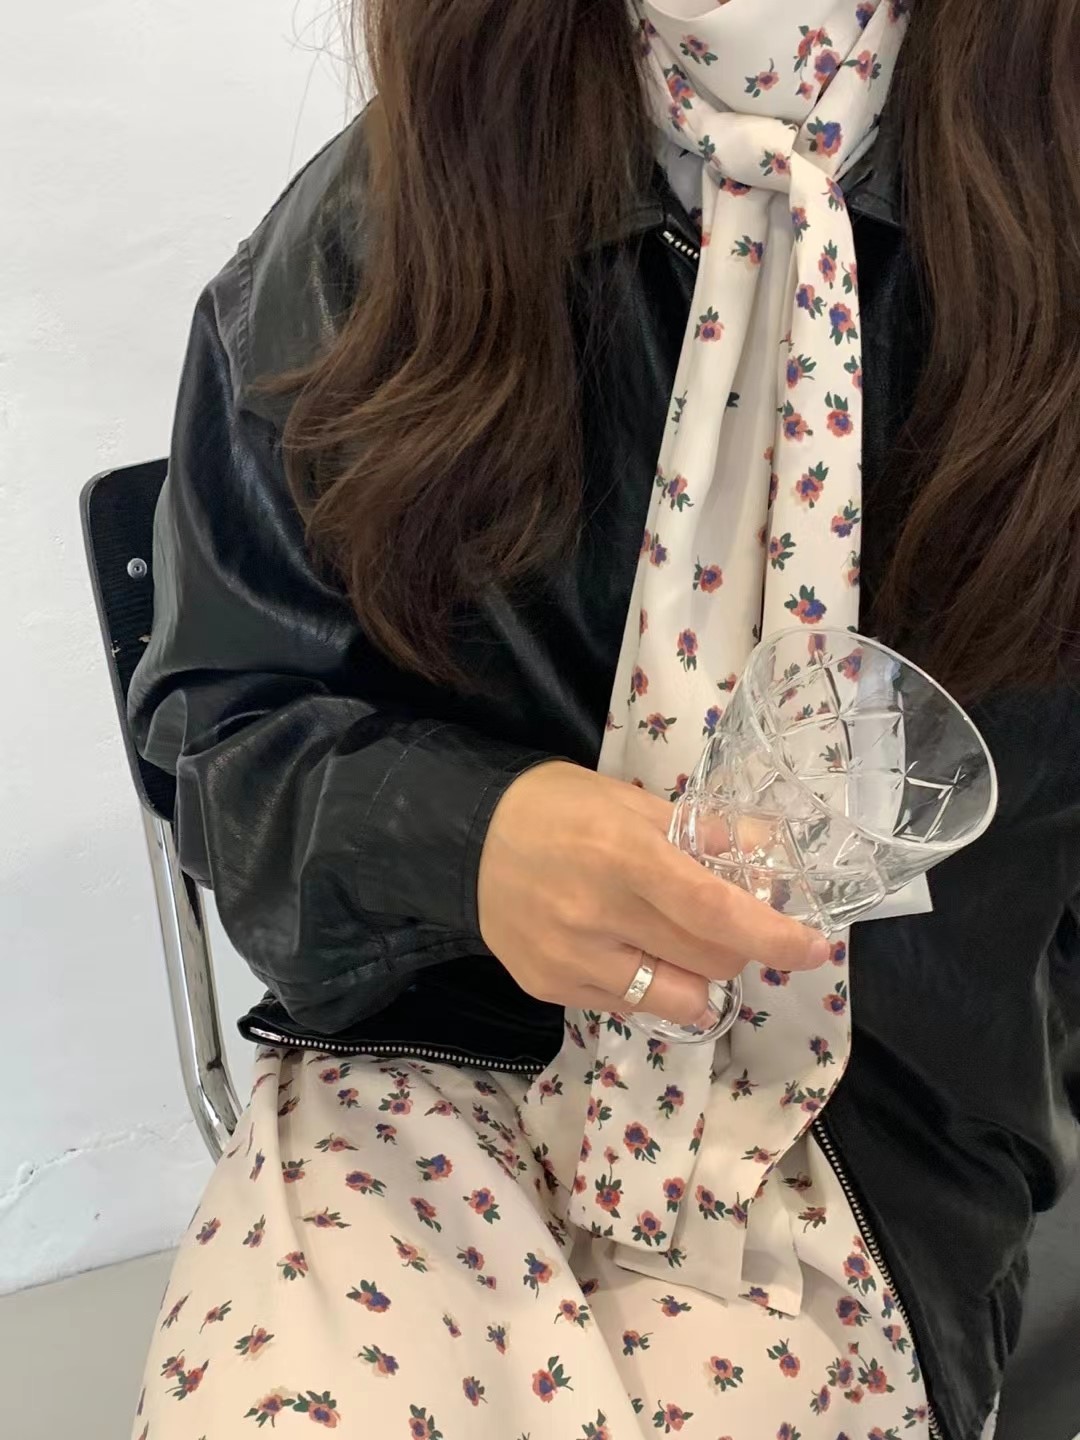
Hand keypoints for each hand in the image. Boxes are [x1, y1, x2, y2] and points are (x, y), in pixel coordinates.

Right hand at [478, 761, 829, 1026]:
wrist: (464, 837)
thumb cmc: (556, 807)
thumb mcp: (629, 802)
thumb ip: (699, 831)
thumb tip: (768, 849)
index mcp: (623, 857)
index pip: (715, 913)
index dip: (774, 936)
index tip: (814, 948)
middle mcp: (598, 917)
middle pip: (708, 962)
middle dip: (735, 948)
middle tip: (724, 923)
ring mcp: (571, 961)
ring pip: (675, 999)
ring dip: (697, 978)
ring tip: (678, 946)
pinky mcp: (550, 988)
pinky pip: (628, 1005)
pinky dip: (646, 983)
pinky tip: (626, 950)